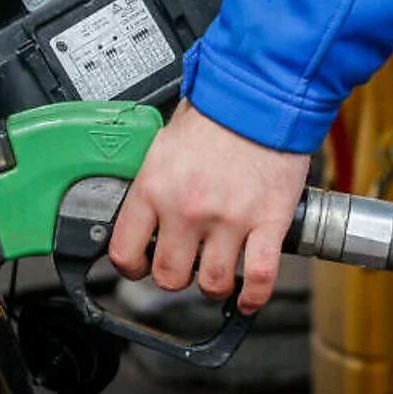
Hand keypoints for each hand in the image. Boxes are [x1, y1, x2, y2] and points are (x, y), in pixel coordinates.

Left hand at [109, 100, 309, 314]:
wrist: (261, 96)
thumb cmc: (216, 112)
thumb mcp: (164, 143)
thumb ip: (153, 181)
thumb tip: (144, 208)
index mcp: (155, 188)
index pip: (125, 251)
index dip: (131, 267)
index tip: (140, 265)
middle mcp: (187, 209)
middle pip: (168, 276)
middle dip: (175, 277)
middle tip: (184, 267)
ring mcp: (229, 220)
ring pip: (212, 283)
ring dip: (213, 286)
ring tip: (217, 275)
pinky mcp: (267, 222)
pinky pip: (258, 277)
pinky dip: (253, 296)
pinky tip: (248, 297)